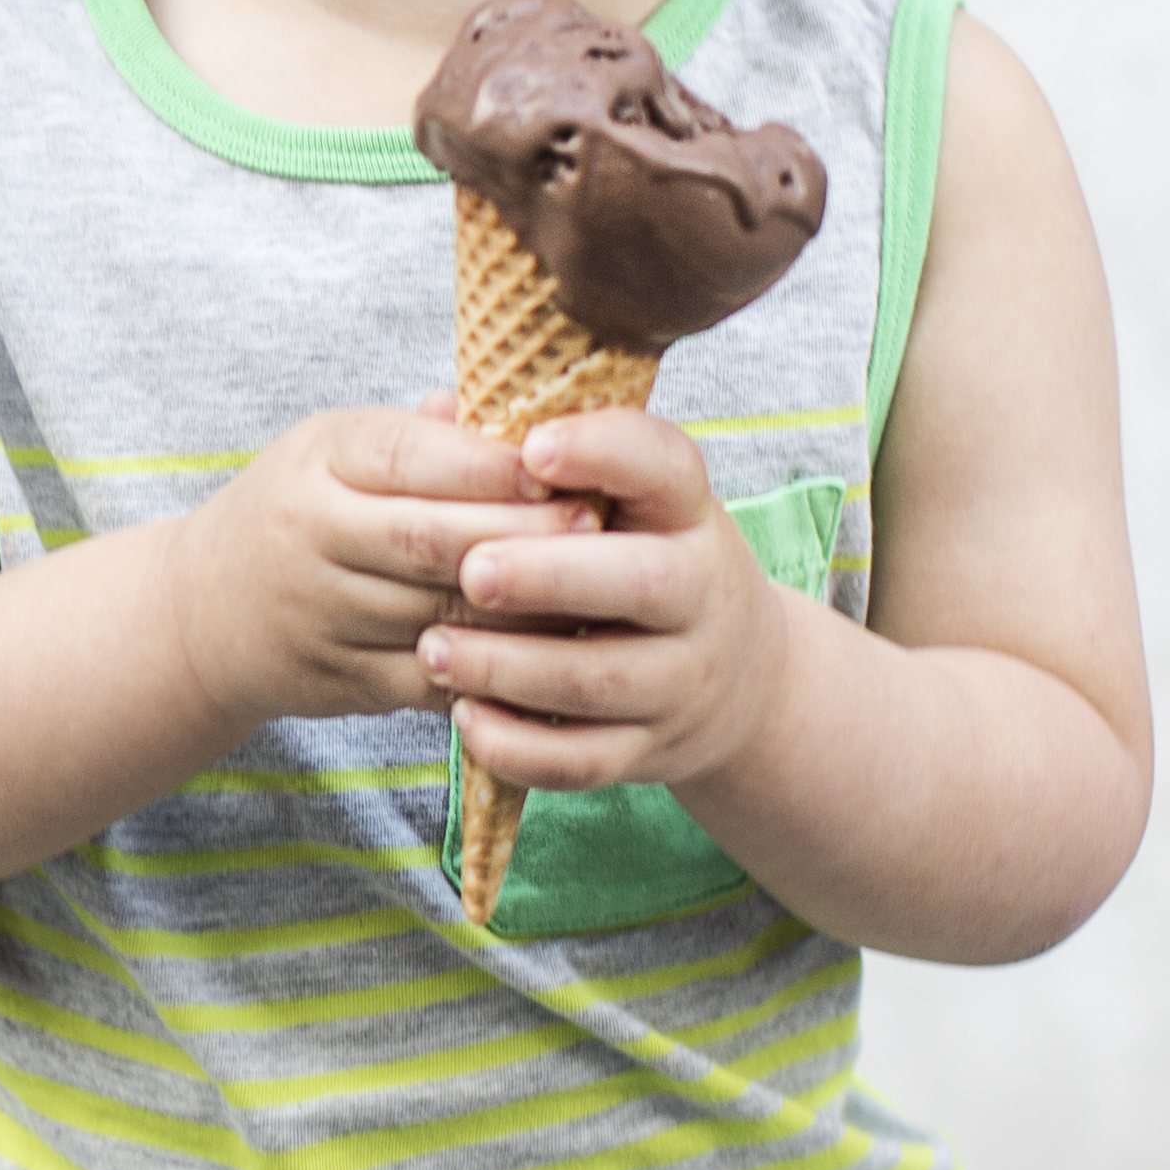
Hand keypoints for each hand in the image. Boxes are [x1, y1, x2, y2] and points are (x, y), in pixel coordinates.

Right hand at [156, 403, 554, 733]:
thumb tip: (525, 408)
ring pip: (442, 616)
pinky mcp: (341, 681)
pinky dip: (494, 670)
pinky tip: (547, 653)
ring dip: (523, 608)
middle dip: (523, 535)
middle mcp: (311, 537)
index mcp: (317, 463)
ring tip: (591, 591)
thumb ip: (425, 435)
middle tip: (597, 528)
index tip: (557, 465)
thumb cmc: (297, 510)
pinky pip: (433, 680)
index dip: (488, 466)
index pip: (410, 459)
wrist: (201, 613)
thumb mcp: (335, 448)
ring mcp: (322, 616)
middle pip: (432, 540)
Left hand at [421, 409, 789, 793]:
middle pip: (642, 583)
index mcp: (687, 513)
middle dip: (549, 576)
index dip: (603, 452)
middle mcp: (700, 595)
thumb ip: (546, 455)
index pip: (666, 466)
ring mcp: (680, 681)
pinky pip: (580, 761)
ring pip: (596, 680)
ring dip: (507, 668)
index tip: (533, 450)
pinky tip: (463, 715)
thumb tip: (442, 408)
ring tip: (433, 646)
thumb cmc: (644, 559)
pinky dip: (517, 746)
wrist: (737, 679)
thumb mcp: (626, 500)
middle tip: (471, 570)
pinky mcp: (648, 751)